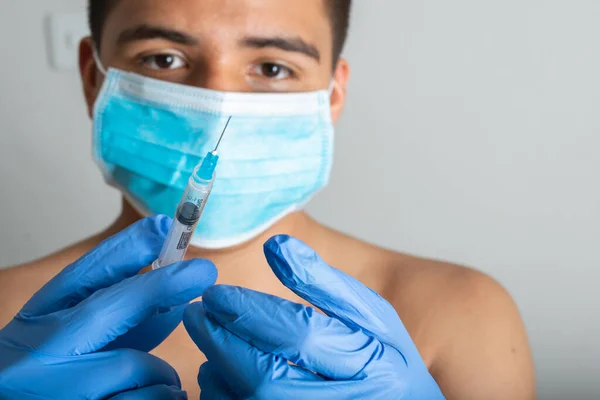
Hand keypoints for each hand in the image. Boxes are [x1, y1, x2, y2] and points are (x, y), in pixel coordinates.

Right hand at [0, 216, 216, 398]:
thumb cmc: (54, 376)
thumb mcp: (75, 335)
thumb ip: (119, 310)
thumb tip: (173, 284)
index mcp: (36, 322)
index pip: (82, 276)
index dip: (125, 249)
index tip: (164, 228)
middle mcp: (34, 355)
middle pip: (104, 310)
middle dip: (159, 286)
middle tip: (204, 271)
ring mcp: (53, 393)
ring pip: (133, 366)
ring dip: (159, 367)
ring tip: (152, 376)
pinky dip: (160, 395)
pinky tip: (152, 395)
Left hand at [183, 235, 444, 398]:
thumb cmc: (385, 362)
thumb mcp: (371, 315)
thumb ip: (323, 282)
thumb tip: (276, 245)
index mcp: (370, 365)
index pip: (300, 335)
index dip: (251, 312)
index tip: (216, 293)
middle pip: (266, 379)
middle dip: (222, 342)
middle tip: (197, 314)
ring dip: (217, 370)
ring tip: (209, 339)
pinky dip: (221, 395)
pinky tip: (219, 372)